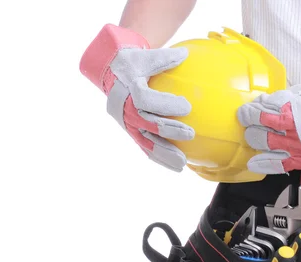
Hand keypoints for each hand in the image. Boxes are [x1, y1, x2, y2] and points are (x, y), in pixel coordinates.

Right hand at [80, 24, 193, 171]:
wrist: (110, 73)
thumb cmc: (131, 62)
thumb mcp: (144, 55)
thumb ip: (163, 58)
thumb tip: (185, 55)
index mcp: (127, 89)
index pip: (146, 100)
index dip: (165, 105)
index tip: (187, 106)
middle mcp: (124, 110)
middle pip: (146, 124)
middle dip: (168, 131)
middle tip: (190, 134)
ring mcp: (127, 124)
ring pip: (145, 142)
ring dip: (164, 154)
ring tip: (183, 164)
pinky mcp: (131, 132)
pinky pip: (144, 147)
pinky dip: (159, 158)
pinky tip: (176, 166)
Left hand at [237, 65, 300, 173]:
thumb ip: (286, 97)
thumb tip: (268, 100)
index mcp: (290, 109)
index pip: (260, 110)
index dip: (249, 110)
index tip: (245, 110)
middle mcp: (289, 128)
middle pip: (258, 128)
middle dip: (250, 125)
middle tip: (248, 124)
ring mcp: (293, 146)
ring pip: (264, 144)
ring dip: (254, 140)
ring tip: (252, 137)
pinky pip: (277, 165)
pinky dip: (263, 164)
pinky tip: (253, 162)